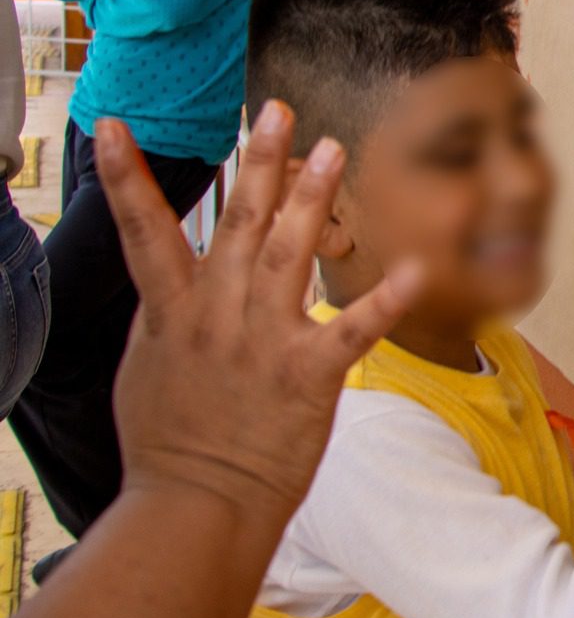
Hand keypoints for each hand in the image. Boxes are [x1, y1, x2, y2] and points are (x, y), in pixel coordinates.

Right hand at [100, 102, 420, 513]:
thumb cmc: (169, 445)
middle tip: (275, 110)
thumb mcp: (146, 371)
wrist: (194, 507)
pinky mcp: (308, 375)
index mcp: (172, 312)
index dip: (126, 178)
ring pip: (288, 254)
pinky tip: (415, 269)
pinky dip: (384, 301)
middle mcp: (216, 315)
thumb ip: (161, 319)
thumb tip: (164, 285)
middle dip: (256, 162)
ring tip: (331, 150)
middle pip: (237, 224)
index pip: (144, 232)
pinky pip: (352, 330)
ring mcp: (262, 342)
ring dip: (310, 200)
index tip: (115, 126)